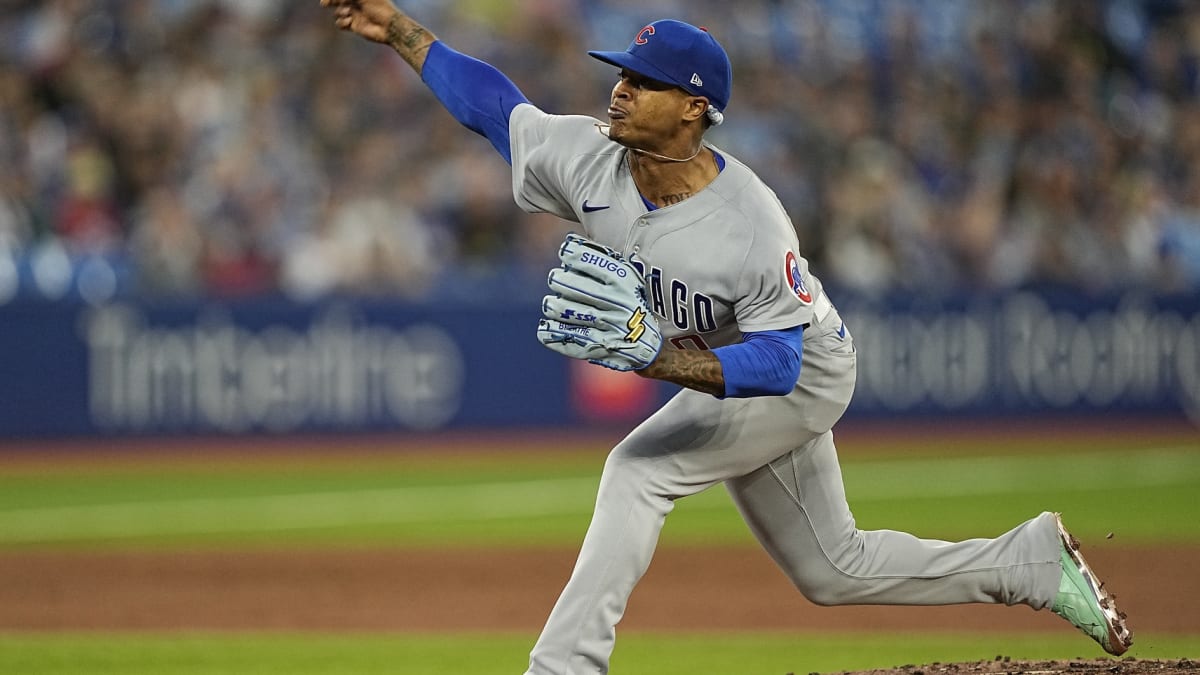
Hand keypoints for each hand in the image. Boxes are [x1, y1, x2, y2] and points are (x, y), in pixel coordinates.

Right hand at [319, 0, 399, 43]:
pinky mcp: (354, 26)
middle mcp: (356, 4)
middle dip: (330, 2)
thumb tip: (337, 0)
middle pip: (337, 1)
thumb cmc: (379, 7)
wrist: (389, 26)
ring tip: (349, 13)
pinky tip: (350, 22)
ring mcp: (355, 15)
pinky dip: (342, 22)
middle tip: (324, 4)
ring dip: (341, 12)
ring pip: (338, 13)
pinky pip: (340, 24)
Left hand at [536, 234, 662, 371]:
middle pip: (580, 288)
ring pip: (573, 313)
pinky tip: (543, 328)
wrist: (645, 342)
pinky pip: (572, 339)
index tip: (564, 253)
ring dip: (555, 307)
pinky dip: (554, 333)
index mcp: (625, 283)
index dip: (576, 255)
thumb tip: (570, 241)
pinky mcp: (601, 347)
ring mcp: (611, 327)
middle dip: (561, 281)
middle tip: (554, 279)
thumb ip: (601, 260)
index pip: (597, 264)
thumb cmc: (628, 301)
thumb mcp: (624, 278)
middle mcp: (619, 304)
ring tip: (549, 304)